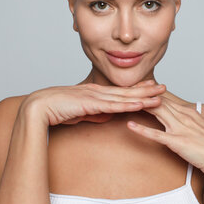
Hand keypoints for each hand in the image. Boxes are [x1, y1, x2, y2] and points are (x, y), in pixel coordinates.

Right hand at [21, 80, 165, 126]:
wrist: (40, 107)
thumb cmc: (57, 109)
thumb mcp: (81, 112)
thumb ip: (95, 113)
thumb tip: (107, 116)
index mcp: (96, 93)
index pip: (121, 91)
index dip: (137, 89)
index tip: (151, 87)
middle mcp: (98, 91)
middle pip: (127, 91)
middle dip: (146, 90)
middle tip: (163, 87)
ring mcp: (95, 96)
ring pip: (124, 97)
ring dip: (143, 96)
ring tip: (159, 94)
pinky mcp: (91, 104)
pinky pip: (114, 105)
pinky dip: (128, 105)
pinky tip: (141, 104)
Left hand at [126, 96, 203, 179]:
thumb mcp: (199, 128)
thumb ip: (187, 121)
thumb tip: (176, 118)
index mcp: (188, 112)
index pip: (165, 97)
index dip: (149, 91)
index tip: (136, 86)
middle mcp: (183, 116)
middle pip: (158, 100)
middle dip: (141, 94)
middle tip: (124, 89)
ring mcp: (180, 128)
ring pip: (157, 111)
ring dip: (140, 105)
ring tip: (124, 101)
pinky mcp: (178, 142)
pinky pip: (156, 134)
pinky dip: (142, 129)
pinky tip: (130, 125)